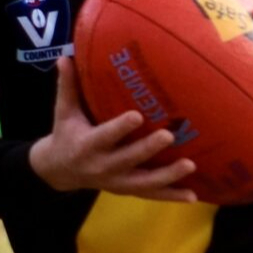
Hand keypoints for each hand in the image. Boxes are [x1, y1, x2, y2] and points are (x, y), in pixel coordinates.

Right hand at [29, 58, 197, 200]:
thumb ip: (68, 86)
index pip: (105, 136)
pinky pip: (151, 195)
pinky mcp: (127, 190)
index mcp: (88, 145)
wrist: (59, 172)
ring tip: (190, 165)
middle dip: (148, 149)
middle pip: (129, 159)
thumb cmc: (66, 134)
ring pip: (144, 182)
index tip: (137, 115)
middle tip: (169, 135)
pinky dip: (171, 196)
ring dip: (168, 176)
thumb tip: (65, 56)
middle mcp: (103, 166)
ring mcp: (117, 182)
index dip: (120, 128)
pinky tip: (193, 196)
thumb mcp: (63, 112)